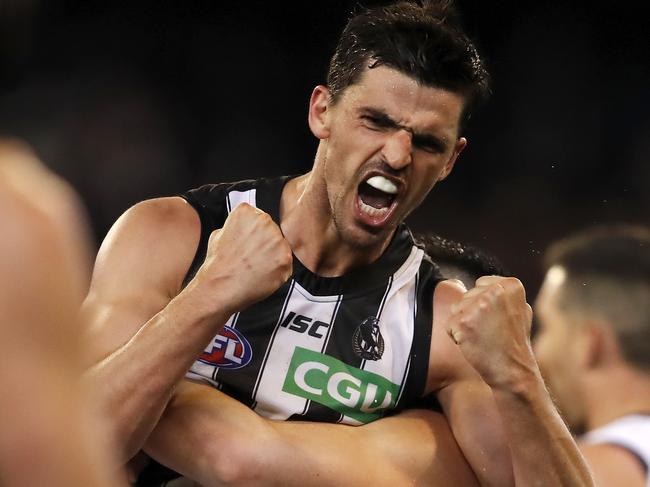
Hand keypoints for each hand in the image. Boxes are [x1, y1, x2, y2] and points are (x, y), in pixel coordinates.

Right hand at [189, 203, 291, 313]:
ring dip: (273, 257)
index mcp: (246, 212)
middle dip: (266, 244)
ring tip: (256, 267)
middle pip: (273, 231)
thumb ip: (236, 226)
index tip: (249, 243)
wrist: (219, 287)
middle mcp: (264, 221)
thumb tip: (243, 229)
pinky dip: (277, 271)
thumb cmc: (218, 264)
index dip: (254, 234)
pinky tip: (262, 275)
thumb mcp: (218, 234)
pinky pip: (286, 264)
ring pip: (281, 247)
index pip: (259, 218)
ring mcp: (277, 240)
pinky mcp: (285, 258)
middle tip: (252, 257)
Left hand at [445, 276, 538, 390]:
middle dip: (472, 314)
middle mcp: (495, 291)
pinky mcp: (464, 320)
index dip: (483, 304)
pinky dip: (457, 336)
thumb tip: (483, 282)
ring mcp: (479, 305)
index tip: (497, 321)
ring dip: (463, 324)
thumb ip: (503, 294)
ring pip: (456, 309)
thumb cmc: (514, 344)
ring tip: (483, 337)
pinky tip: (474, 344)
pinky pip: (449, 325)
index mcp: (511, 285)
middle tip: (490, 332)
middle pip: (466, 296)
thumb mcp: (520, 311)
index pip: (480, 284)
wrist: (514, 372)